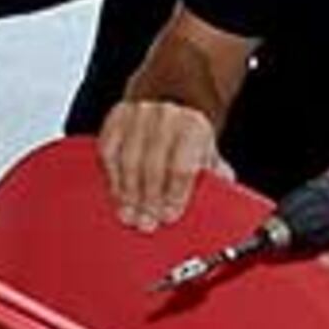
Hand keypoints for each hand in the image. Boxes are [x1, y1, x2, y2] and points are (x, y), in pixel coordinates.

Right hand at [99, 100, 218, 233]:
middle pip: (153, 166)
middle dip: (148, 200)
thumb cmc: (189, 139)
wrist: (171, 105)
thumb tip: (219, 204)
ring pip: (129, 160)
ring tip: (130, 215)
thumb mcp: (208, 154)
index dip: (174, 195)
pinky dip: (113, 177)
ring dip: (128, 194)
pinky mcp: (117, 118)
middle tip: (146, 222)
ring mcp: (139, 115)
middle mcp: (166, 116)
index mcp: (194, 126)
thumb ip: (214, 178)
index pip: (182, 166)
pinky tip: (118, 195)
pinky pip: (109, 152)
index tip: (168, 217)